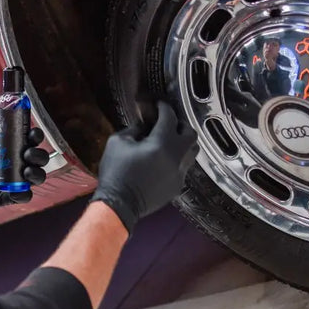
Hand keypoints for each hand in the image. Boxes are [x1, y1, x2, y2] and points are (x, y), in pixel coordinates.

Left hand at [0, 127, 48, 215]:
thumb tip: (3, 129)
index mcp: (8, 146)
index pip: (29, 139)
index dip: (35, 135)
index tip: (33, 134)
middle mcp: (14, 162)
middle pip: (38, 158)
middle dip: (39, 155)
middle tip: (27, 153)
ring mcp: (12, 179)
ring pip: (37, 177)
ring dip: (37, 173)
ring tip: (26, 171)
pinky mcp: (7, 196)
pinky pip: (24, 196)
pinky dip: (25, 193)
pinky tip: (17, 189)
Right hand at [91, 101, 198, 233]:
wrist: (120, 204)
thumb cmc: (116, 171)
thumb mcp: (118, 142)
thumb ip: (134, 129)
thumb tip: (144, 125)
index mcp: (161, 143)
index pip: (169, 117)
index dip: (164, 107)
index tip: (159, 104)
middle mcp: (176, 157)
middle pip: (190, 133)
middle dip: (180, 124)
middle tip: (167, 123)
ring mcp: (180, 173)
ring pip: (192, 152)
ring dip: (183, 143)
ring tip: (169, 141)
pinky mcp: (178, 185)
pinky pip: (184, 167)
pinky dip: (177, 160)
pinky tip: (163, 161)